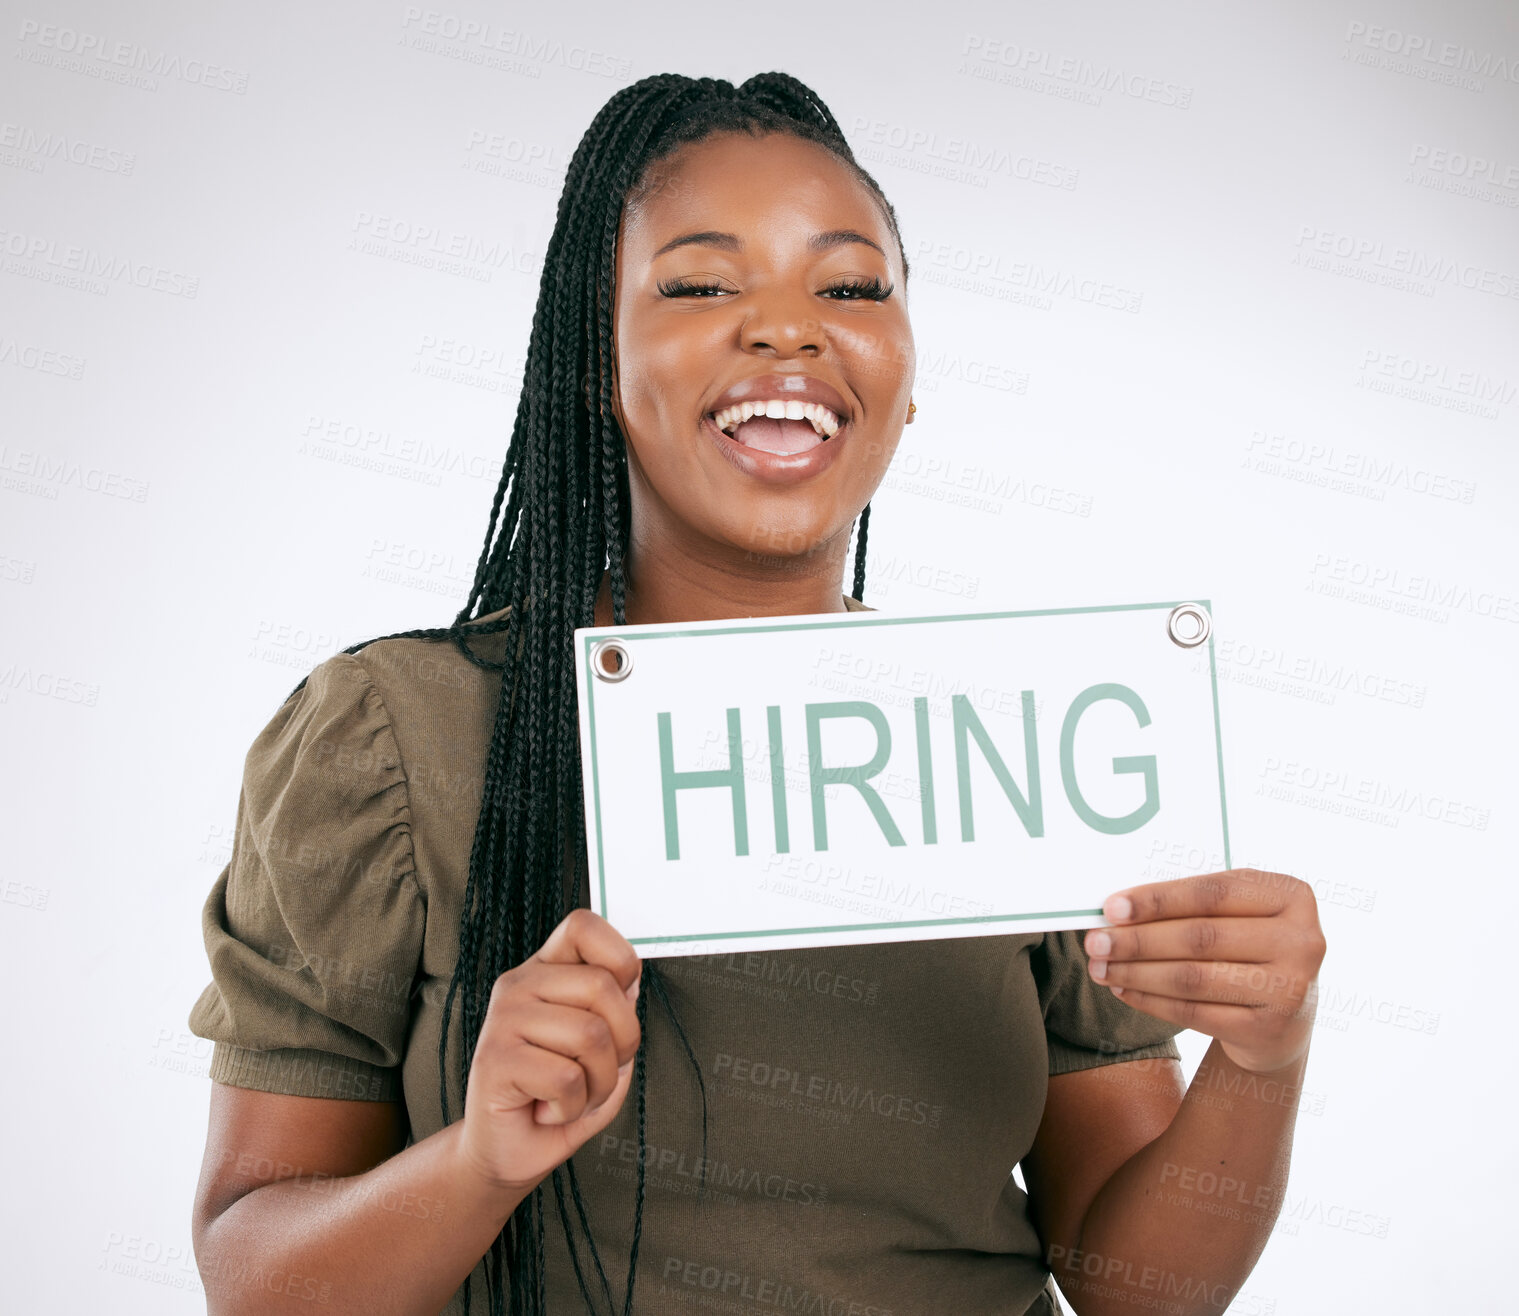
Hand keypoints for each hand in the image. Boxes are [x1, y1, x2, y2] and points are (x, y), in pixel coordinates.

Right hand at [456, 908, 641, 1194]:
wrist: (508, 1152)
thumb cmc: (558, 1095)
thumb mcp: (601, 1048)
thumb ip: (616, 1010)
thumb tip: (631, 982)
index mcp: (545, 971)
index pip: (583, 925)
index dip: (619, 957)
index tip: (621, 999)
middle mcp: (520, 985)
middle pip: (603, 986)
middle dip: (623, 1043)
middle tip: (598, 1072)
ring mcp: (502, 1019)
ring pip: (591, 1036)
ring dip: (600, 1083)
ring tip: (573, 1095)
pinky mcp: (494, 1060)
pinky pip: (567, 1078)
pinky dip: (573, 1107)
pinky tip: (549, 1110)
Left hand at [1083, 868, 1326, 1073]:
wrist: (1282, 1020)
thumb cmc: (1247, 949)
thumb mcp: (1238, 916)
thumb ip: (1193, 904)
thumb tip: (1118, 908)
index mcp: (1293, 897)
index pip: (1212, 893)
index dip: (1157, 900)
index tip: (1111, 907)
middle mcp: (1302, 942)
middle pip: (1200, 937)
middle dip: (1138, 939)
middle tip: (1094, 941)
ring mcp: (1291, 989)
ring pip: (1192, 977)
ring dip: (1137, 972)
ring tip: (1101, 967)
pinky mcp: (1269, 1029)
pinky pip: (1193, 1011)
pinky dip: (1150, 1000)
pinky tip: (1123, 989)